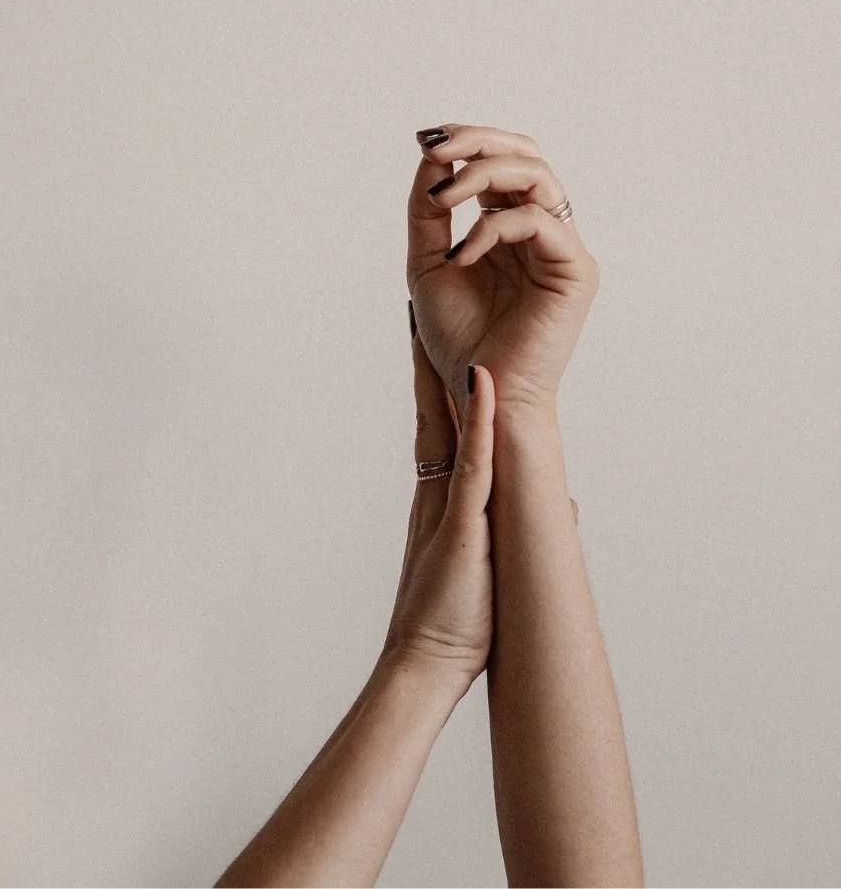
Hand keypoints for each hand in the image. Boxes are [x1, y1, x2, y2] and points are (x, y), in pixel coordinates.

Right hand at [380, 326, 495, 695]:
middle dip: (424, 359)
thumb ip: (508, 527)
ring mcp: (449, 500)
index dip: (435, 382)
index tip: (431, 341)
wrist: (427, 661)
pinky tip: (481, 382)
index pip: (438, 426)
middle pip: (432, 410)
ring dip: (441, 372)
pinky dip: (478, 421)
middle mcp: (438, 487)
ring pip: (446, 423)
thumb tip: (560, 507)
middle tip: (413, 310)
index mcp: (443, 495)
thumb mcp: (482, 560)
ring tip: (427, 322)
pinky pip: (471, 462)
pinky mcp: (463, 520)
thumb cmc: (456, 619)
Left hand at [406, 123, 600, 418]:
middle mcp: (543, 229)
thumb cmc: (459, 338)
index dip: (469, 139)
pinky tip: (463, 256)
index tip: (426, 140)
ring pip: (538, 176)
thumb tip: (431, 154)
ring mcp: (563, 247)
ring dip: (482, 175)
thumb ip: (429, 210)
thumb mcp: (428, 261)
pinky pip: (539, 222)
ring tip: (443, 198)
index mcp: (510, 225)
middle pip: (527, 154)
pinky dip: (492, 229)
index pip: (503, 159)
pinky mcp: (575, 271)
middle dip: (478, 142)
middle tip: (436, 149)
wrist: (479, 392)